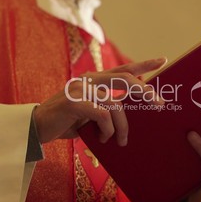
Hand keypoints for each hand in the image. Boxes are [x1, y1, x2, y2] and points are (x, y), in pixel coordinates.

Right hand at [34, 58, 166, 143]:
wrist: (38, 127)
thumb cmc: (67, 120)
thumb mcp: (91, 112)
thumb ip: (107, 108)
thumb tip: (129, 118)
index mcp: (95, 79)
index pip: (123, 69)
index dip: (143, 64)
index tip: (162, 60)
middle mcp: (89, 79)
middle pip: (125, 79)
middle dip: (145, 92)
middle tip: (159, 104)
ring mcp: (81, 89)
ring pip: (115, 104)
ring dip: (121, 127)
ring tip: (119, 141)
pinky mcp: (74, 102)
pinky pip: (102, 115)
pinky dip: (107, 130)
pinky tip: (103, 139)